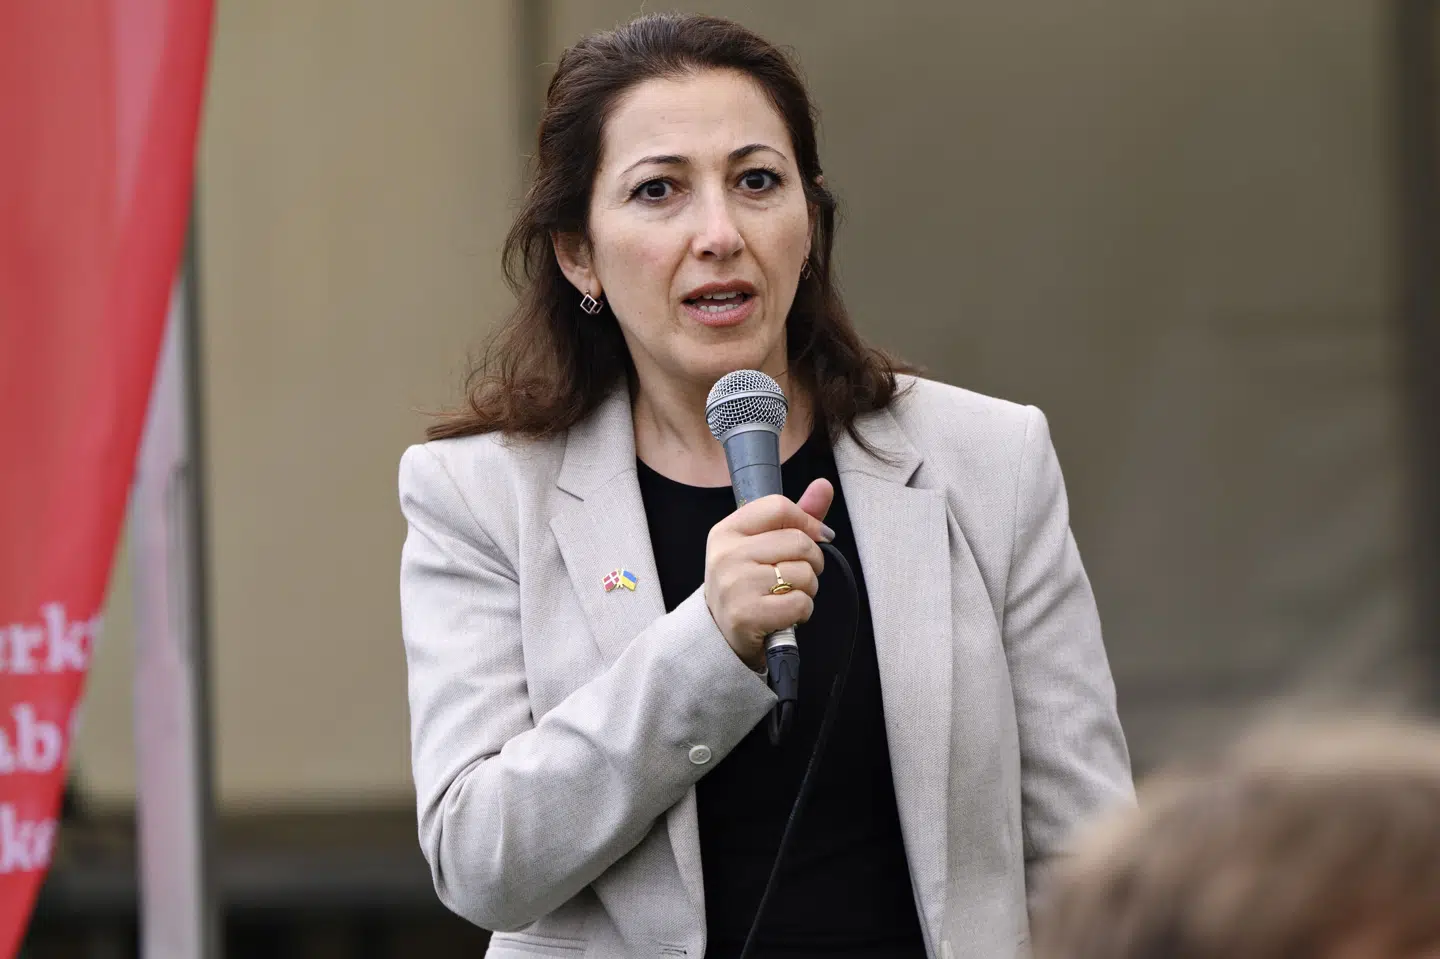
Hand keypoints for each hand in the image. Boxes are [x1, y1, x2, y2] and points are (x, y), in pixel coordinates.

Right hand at [703, 479, 834, 669]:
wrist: (721, 636)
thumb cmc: (748, 585)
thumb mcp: (763, 546)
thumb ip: (795, 516)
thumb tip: (824, 485)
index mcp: (727, 531)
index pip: (779, 507)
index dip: (806, 522)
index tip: (815, 537)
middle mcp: (726, 555)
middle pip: (798, 541)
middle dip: (812, 562)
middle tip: (798, 576)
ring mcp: (734, 585)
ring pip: (804, 574)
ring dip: (808, 589)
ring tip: (787, 596)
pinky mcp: (746, 615)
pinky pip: (800, 603)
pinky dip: (802, 611)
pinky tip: (785, 614)